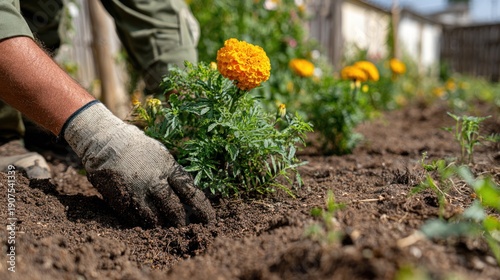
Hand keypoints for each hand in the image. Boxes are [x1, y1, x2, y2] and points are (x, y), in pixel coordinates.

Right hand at [63, 101, 215, 227]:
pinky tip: (146, 224)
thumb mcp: (161, 154)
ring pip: (155, 220)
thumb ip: (173, 173)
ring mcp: (137, 192)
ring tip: (166, 229)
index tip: (209, 220)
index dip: (203, 209)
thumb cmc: (136, 146)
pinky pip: (135, 220)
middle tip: (186, 228)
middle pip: (175, 210)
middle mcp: (155, 181)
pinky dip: (143, 224)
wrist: (104, 139)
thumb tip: (188, 190)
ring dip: (163, 226)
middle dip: (182, 222)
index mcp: (168, 168)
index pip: (191, 193)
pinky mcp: (120, 200)